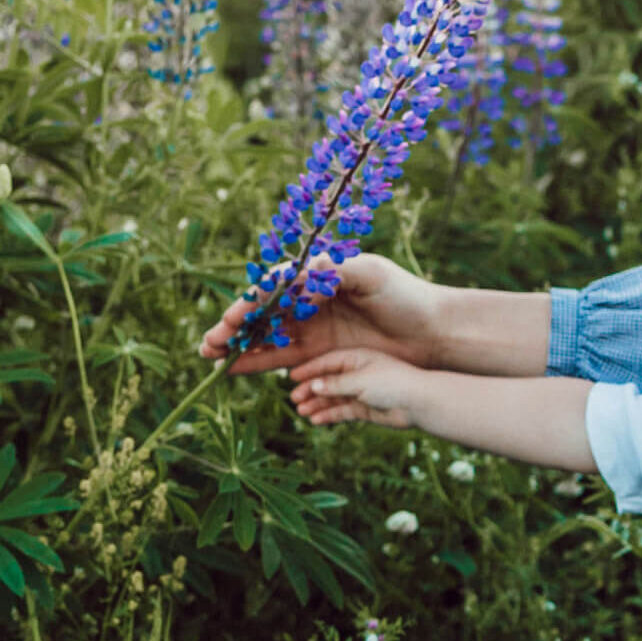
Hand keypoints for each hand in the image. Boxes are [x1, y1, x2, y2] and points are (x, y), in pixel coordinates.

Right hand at [199, 253, 442, 374]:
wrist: (431, 333)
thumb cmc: (405, 296)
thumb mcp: (372, 275)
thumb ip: (335, 271)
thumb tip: (299, 273)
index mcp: (319, 276)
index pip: (275, 287)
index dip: (251, 302)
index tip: (232, 317)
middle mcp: (311, 300)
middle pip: (263, 312)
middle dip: (234, 326)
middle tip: (209, 341)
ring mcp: (313, 327)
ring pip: (266, 336)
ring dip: (237, 345)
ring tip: (210, 354)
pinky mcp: (320, 354)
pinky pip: (281, 358)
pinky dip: (257, 363)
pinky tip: (233, 369)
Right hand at [287, 347, 424, 427]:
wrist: (419, 403)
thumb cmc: (392, 383)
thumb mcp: (360, 380)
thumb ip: (335, 384)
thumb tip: (312, 385)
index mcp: (358, 357)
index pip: (328, 361)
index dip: (309, 368)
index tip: (292, 377)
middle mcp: (358, 372)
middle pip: (328, 380)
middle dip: (310, 388)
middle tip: (294, 398)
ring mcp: (362, 391)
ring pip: (333, 397)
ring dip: (317, 404)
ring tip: (301, 411)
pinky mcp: (366, 408)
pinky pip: (343, 411)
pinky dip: (329, 415)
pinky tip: (316, 420)